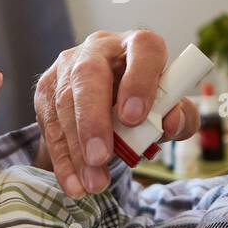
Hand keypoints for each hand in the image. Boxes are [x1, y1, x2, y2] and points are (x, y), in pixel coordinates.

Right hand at [33, 30, 198, 198]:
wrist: (109, 100)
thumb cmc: (146, 102)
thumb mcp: (170, 109)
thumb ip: (180, 116)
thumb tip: (171, 124)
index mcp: (138, 45)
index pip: (142, 50)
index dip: (139, 81)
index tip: (135, 118)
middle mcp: (100, 48)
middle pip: (89, 75)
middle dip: (93, 119)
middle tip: (101, 157)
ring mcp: (68, 67)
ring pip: (65, 103)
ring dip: (77, 148)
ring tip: (93, 182)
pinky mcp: (47, 89)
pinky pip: (49, 124)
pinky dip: (62, 159)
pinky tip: (74, 183)